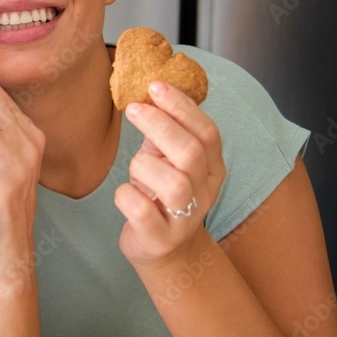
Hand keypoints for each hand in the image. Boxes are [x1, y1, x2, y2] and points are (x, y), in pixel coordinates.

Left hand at [115, 81, 225, 268]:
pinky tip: (124, 192)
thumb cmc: (161, 196)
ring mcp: (185, 219)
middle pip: (190, 153)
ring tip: (135, 168)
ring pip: (171, 183)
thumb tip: (149, 91)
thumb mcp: (167, 160)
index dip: (182, 107)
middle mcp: (205, 193)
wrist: (162, 250)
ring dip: (143, 165)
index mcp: (211, 168)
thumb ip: (164, 132)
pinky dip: (126, 196)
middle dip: (160, 125)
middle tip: (133, 109)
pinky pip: (142, 212)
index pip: (208, 132)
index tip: (155, 86)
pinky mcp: (160, 239)